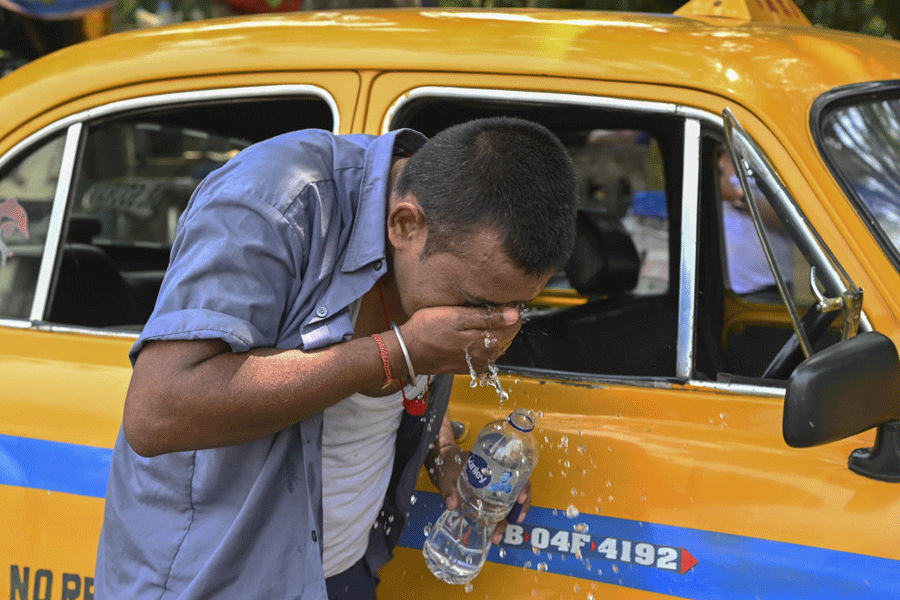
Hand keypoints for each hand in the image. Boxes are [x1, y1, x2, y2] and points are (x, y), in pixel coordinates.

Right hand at [397, 305, 521, 375]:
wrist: (408, 351)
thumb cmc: (427, 330)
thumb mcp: (456, 317)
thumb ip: (487, 317)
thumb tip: (514, 315)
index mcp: (485, 343)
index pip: (514, 325)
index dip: (510, 310)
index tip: (499, 300)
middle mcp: (485, 357)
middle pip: (507, 335)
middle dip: (502, 321)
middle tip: (485, 306)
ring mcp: (477, 364)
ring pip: (496, 344)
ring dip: (492, 331)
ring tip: (475, 318)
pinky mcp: (468, 367)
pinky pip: (484, 353)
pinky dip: (482, 342)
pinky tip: (469, 333)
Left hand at [429, 444, 532, 545]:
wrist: (444, 462)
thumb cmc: (448, 464)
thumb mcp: (446, 474)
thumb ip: (448, 489)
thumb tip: (452, 504)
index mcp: (493, 465)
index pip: (517, 473)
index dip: (523, 486)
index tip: (520, 498)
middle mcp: (499, 475)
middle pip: (519, 490)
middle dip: (521, 508)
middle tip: (516, 520)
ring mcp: (495, 486)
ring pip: (512, 501)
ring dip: (510, 518)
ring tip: (498, 533)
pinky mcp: (489, 495)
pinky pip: (502, 506)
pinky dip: (501, 518)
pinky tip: (495, 530)